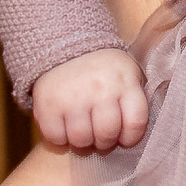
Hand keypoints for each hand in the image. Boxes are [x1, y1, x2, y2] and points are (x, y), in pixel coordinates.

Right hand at [31, 48, 149, 152]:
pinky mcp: (48, 103)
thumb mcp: (128, 74)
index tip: (124, 138)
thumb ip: (136, 99)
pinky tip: (64, 126)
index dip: (130, 138)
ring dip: (82, 141)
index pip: (135, 123)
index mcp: (125, 83)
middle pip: (106, 134)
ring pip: (81, 139)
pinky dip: (59, 137)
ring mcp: (73, 97)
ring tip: (82, 130)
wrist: (66, 44)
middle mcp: (100, 89)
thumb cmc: (103, 69)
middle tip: (99, 135)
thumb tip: (138, 132)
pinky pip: (55, 136)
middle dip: (104, 141)